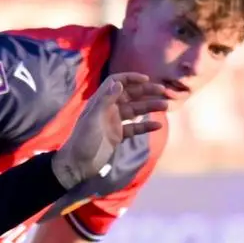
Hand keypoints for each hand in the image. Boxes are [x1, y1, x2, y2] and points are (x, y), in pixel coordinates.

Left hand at [53, 73, 170, 188]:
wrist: (78, 164)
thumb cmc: (83, 140)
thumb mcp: (93, 119)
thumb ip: (106, 101)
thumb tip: (119, 84)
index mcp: (101, 101)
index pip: (116, 83)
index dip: (130, 78)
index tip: (146, 79)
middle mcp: (109, 109)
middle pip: (130, 95)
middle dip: (146, 92)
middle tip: (163, 91)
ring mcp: (114, 122)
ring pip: (135, 111)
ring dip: (150, 107)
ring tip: (165, 106)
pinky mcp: (118, 135)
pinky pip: (135, 128)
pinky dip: (145, 126)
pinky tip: (157, 126)